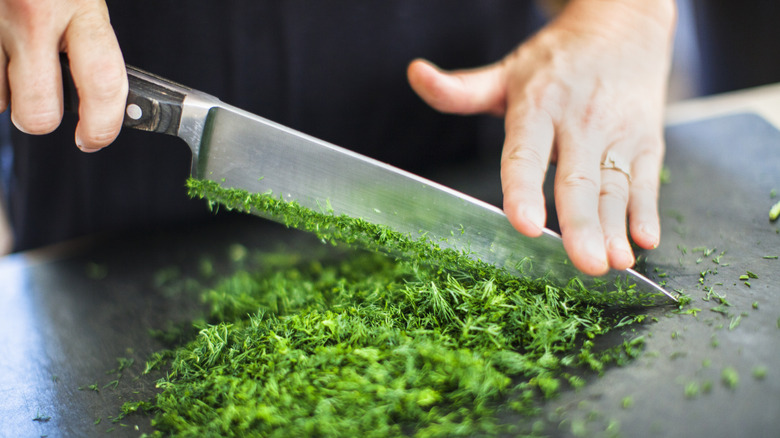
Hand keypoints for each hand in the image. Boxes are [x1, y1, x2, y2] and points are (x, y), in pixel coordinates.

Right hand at [0, 0, 126, 150]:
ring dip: (2, 88)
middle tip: (41, 101)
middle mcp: (32, 13)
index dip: (102, 125)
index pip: (103, 82)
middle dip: (39, 117)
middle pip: (36, 112)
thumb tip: (100, 92)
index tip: (93, 138)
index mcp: (79, 4)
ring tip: (8, 55)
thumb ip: (86, 32)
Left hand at [407, 0, 674, 275]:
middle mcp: (579, 123)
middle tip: (585, 263)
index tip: (523, 223)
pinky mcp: (647, 142)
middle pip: (577, 181)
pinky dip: (647, 211)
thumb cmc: (556, 61)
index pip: (526, 155)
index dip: (524, 190)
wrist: (623, 24)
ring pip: (614, 188)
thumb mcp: (506, 73)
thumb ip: (461, 90)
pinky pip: (647, 181)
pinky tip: (645, 240)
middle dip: (582, 225)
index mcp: (538, 109)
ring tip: (614, 262)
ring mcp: (617, 134)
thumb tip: (415, 74)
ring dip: (615, 227)